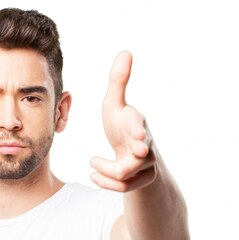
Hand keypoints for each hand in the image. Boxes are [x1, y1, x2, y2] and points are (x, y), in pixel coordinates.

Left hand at [90, 51, 156, 192]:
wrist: (134, 154)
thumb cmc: (122, 126)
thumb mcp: (116, 105)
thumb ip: (119, 82)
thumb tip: (125, 52)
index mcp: (137, 124)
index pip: (139, 127)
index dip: (138, 131)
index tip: (137, 137)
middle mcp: (145, 145)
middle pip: (137, 158)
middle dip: (129, 162)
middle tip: (120, 160)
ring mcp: (146, 165)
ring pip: (126, 174)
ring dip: (106, 171)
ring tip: (92, 165)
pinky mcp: (141, 180)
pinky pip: (124, 187)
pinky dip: (106, 183)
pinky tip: (93, 176)